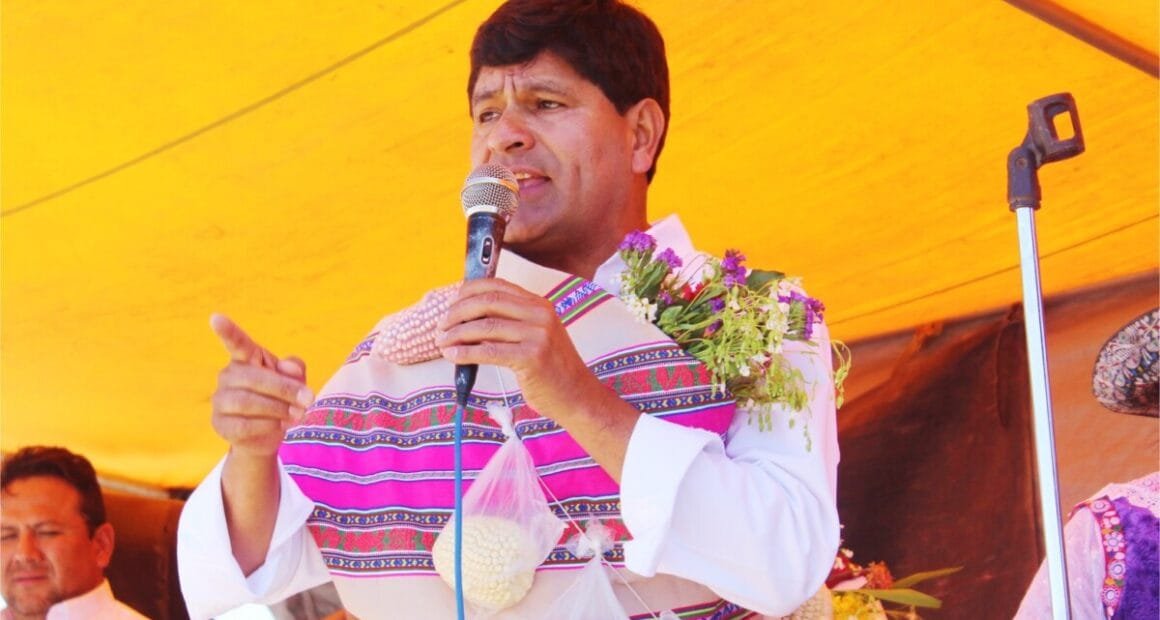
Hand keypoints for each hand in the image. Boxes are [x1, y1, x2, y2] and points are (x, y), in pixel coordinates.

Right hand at [209, 313, 312, 456]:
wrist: (269, 435)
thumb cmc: (281, 399)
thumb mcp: (295, 381)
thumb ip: (295, 370)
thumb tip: (287, 367)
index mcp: (246, 359)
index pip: (236, 343)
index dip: (227, 331)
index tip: (216, 317)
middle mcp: (228, 376)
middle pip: (253, 379)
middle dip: (284, 389)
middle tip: (309, 399)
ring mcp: (220, 400)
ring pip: (247, 402)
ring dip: (278, 409)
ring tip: (298, 414)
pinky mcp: (220, 424)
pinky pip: (244, 425)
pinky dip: (268, 426)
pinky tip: (280, 426)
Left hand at [435, 278, 600, 420]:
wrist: (577, 396)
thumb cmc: (550, 370)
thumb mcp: (536, 336)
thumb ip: (511, 322)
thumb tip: (468, 317)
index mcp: (539, 304)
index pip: (496, 286)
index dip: (467, 292)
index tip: (450, 303)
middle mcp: (540, 314)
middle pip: (487, 302)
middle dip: (457, 313)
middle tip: (440, 326)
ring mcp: (538, 335)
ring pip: (485, 326)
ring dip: (456, 334)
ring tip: (442, 342)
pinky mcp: (532, 357)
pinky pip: (489, 351)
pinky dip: (465, 352)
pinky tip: (452, 356)